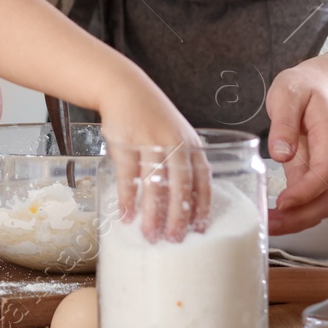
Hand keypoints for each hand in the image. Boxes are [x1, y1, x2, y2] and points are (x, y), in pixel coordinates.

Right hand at [99, 81, 210, 242]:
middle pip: (181, 184)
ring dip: (152, 212)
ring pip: (155, 183)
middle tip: (175, 238)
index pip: (203, 179)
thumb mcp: (178, 136)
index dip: (202, 205)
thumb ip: (184, 165)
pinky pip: (128, 174)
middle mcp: (174, 143)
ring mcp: (150, 142)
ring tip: (150, 234)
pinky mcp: (127, 142)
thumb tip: (186, 206)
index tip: (200, 228)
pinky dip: (127, 197)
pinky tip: (126, 214)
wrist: (125, 88)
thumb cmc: (153, 117)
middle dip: (178, 215)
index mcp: (191, 144)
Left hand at [265, 61, 327, 235]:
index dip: (307, 191)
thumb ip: (284, 122)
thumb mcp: (288, 93)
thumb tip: (280, 154)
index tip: (282, 202)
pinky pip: (311, 204)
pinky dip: (295, 217)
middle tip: (270, 223)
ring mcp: (326, 170)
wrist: (319, 87)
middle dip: (301, 218)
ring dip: (297, 222)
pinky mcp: (314, 177)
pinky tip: (273, 218)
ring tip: (268, 225)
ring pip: (321, 207)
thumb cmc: (303, 88)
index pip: (326, 171)